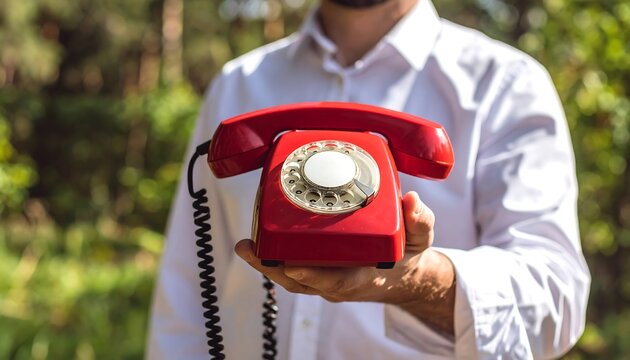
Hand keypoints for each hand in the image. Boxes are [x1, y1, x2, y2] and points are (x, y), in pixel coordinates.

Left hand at [235, 191, 455, 333]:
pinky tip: (255, 244)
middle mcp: (341, 282)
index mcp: (365, 276)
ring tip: (245, 246)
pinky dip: (272, 259)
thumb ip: (419, 221)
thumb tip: (413, 201)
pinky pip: (291, 269)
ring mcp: (326, 280)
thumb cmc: (406, 258)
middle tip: (252, 251)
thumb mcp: (420, 240)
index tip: (293, 266)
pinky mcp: (318, 272)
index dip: (314, 276)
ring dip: (267, 264)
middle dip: (274, 269)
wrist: (402, 278)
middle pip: (302, 283)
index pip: (338, 281)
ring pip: (292, 278)